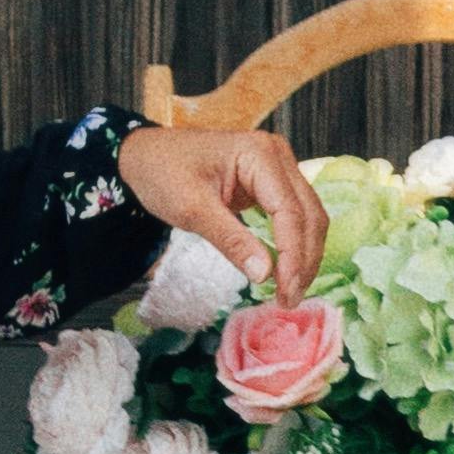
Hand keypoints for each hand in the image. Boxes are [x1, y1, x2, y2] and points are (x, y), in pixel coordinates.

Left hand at [116, 125, 326, 304]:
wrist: (145, 156)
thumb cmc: (162, 173)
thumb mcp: (192, 209)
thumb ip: (231, 240)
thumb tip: (264, 274)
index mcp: (260, 154)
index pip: (290, 210)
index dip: (294, 254)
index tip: (287, 290)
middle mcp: (278, 156)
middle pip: (309, 214)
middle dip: (304, 260)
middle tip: (290, 299)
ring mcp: (278, 168)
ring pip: (307, 217)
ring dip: (303, 255)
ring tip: (289, 291)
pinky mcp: (272, 183)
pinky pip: (294, 216)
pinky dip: (293, 244)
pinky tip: (285, 271)